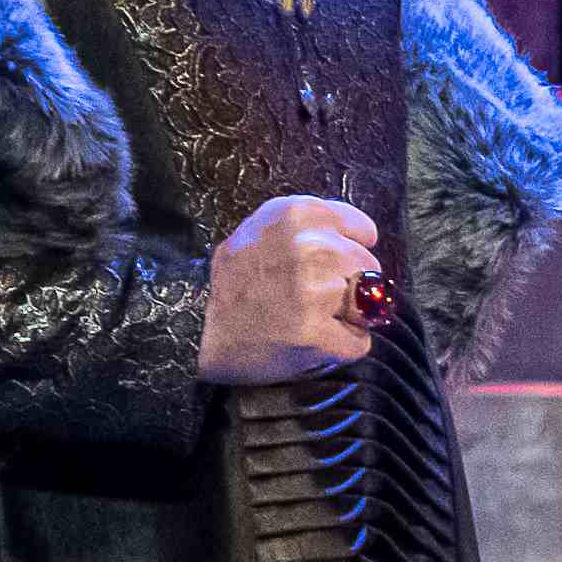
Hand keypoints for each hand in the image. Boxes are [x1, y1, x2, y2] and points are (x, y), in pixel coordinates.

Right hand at [201, 192, 386, 384]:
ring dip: (345, 317)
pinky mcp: (313, 330)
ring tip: (307, 318)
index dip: (352, 252)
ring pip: (365, 304)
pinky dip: (341, 347)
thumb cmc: (232, 286)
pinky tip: (311, 342)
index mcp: (294, 214)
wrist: (194, 331)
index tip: (337, 266)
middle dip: (350, 286)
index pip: (359, 229)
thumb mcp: (258, 234)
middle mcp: (307, 244)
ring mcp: (311, 288)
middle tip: (312, 299)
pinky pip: (357, 341)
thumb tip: (357, 239)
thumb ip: (304, 229)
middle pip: (367, 268)